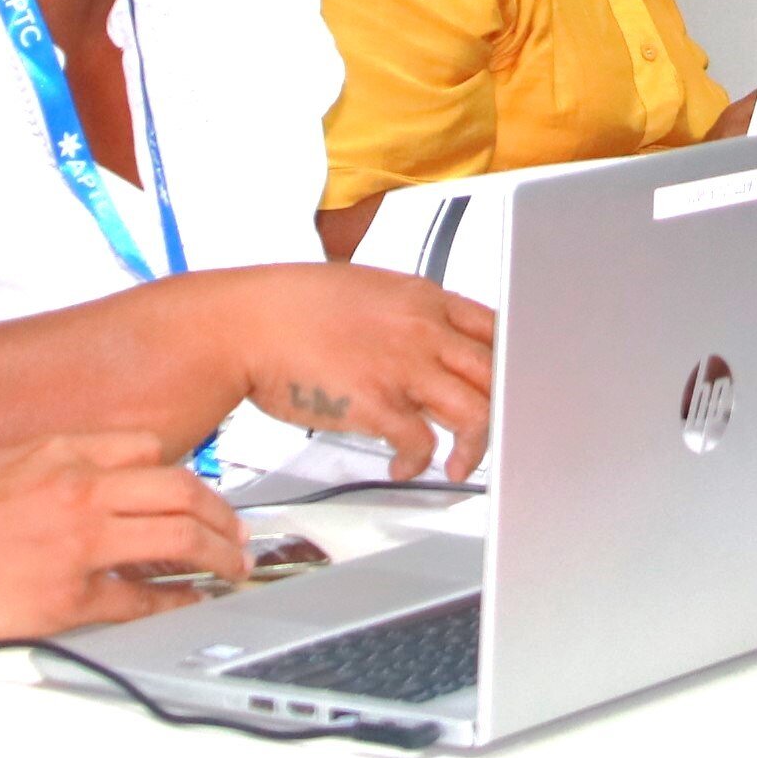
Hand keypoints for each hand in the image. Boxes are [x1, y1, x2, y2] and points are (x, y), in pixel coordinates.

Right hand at [0, 430, 246, 652]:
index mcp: (55, 453)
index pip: (144, 447)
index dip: (178, 470)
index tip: (192, 489)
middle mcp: (79, 489)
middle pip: (181, 489)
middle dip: (221, 512)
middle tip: (236, 531)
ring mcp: (81, 542)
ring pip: (178, 538)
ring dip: (217, 554)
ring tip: (233, 566)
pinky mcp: (72, 595)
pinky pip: (141, 598)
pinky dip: (174, 601)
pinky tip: (189, 602)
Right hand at [213, 264, 496, 480]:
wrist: (241, 323)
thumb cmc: (291, 308)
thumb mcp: (366, 291)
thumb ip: (408, 315)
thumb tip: (433, 341)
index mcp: (423, 298)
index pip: (498, 328)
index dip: (515, 362)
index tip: (515, 388)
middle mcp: (421, 329)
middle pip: (498, 373)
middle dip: (505, 412)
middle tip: (494, 435)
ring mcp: (401, 366)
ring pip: (478, 412)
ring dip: (475, 448)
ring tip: (458, 465)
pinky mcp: (375, 403)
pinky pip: (422, 443)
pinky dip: (419, 463)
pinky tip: (402, 466)